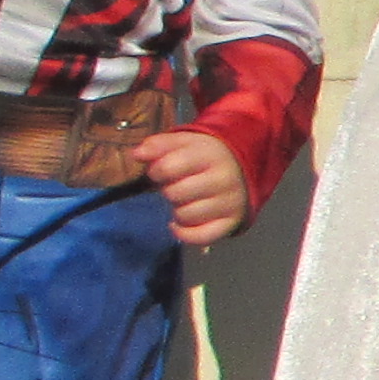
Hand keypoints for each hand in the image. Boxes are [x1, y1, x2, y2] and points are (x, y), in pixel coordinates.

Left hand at [133, 129, 253, 247]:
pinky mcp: (232, 222)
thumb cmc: (204, 157)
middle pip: (175, 194)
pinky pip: (201, 236)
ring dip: (177, 211)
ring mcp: (230, 203)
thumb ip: (158, 145)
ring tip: (184, 201)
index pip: (168, 167)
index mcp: (210, 155)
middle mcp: (223, 179)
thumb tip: (136, 154)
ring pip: (185, 216)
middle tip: (176, 186)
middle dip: (168, 191)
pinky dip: (184, 233)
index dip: (155, 171)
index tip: (159, 171)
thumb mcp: (184, 142)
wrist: (242, 169)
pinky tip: (178, 223)